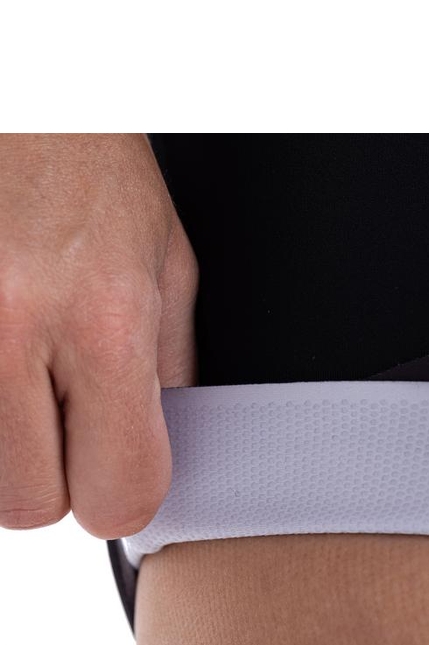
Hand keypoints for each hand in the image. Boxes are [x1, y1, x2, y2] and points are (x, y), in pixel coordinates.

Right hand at [0, 134, 197, 536]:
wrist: (25, 112)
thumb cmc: (90, 170)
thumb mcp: (169, 265)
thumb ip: (170, 370)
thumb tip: (168, 445)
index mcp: (104, 322)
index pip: (118, 495)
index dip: (121, 490)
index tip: (117, 466)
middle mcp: (11, 330)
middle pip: (28, 507)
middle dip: (52, 475)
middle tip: (61, 415)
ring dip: (4, 449)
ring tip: (22, 374)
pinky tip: (1, 355)